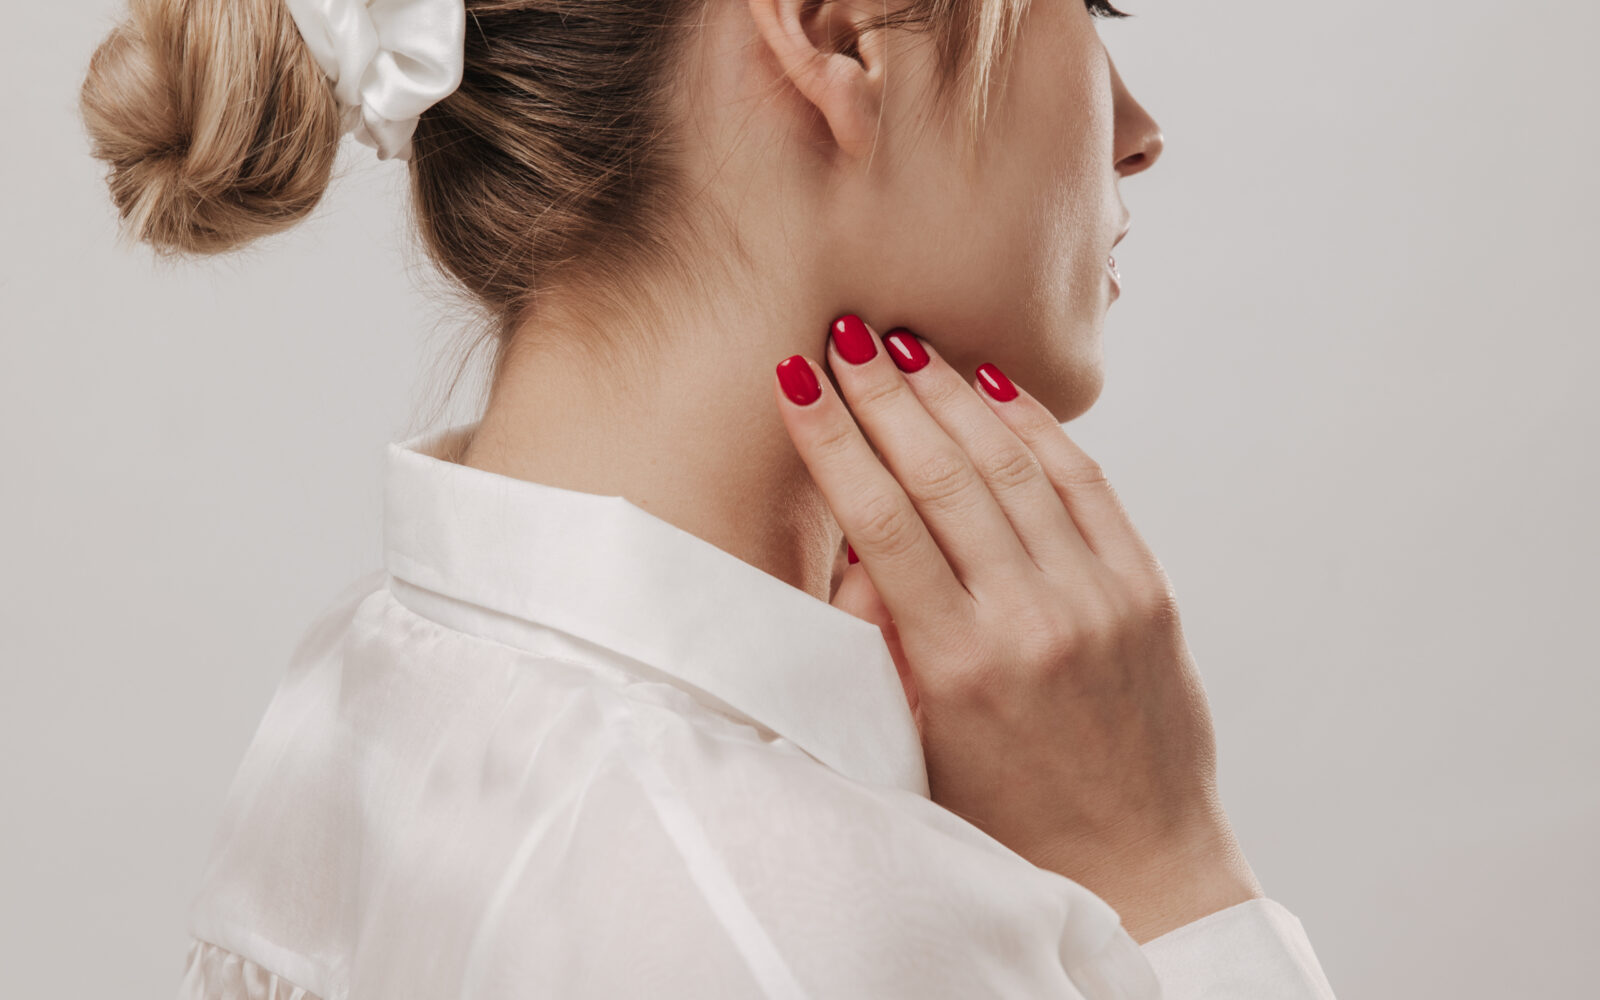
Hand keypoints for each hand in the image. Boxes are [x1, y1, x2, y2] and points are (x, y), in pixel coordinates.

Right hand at [773, 314, 1262, 942]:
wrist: (1138, 865)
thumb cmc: (1007, 817)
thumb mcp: (917, 740)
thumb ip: (880, 638)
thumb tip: (857, 543)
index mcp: (954, 665)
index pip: (879, 519)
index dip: (832, 439)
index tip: (795, 381)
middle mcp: (1028, 619)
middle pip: (942, 472)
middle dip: (883, 394)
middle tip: (844, 334)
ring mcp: (1097, 597)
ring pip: (1015, 463)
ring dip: (953, 394)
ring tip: (907, 345)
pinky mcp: (1145, 589)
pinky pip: (1086, 484)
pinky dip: (1037, 428)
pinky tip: (995, 386)